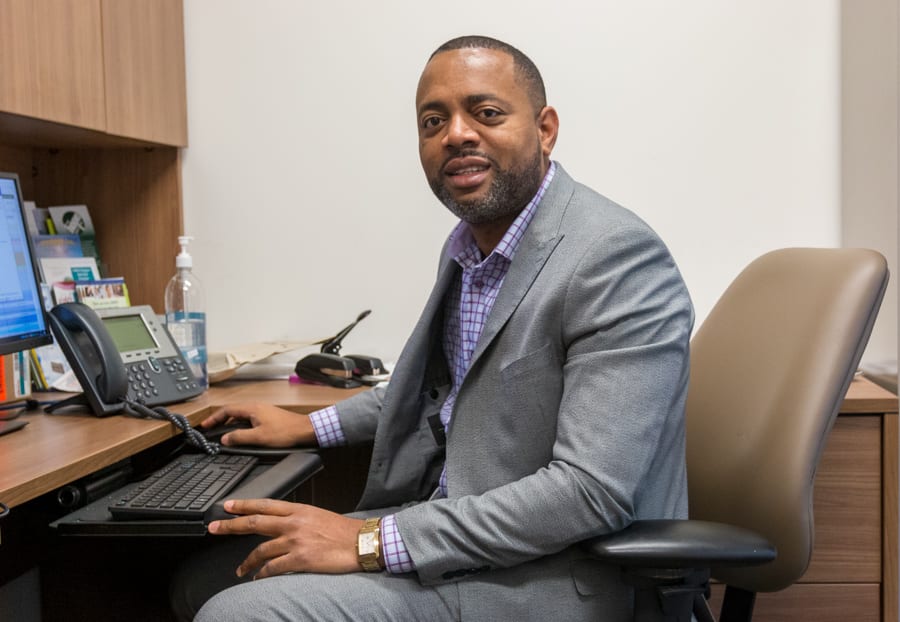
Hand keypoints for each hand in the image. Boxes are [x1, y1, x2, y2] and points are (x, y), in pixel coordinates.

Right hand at [200, 403, 317, 447]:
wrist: (305, 430)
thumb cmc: (286, 432)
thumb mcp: (259, 437)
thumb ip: (239, 437)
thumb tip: (225, 438)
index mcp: (252, 408)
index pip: (227, 410)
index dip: (214, 418)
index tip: (205, 425)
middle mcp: (256, 407)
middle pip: (233, 411)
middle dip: (220, 420)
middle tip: (211, 429)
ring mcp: (263, 411)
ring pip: (241, 415)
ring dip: (230, 423)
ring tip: (223, 433)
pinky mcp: (268, 417)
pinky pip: (249, 419)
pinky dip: (240, 425)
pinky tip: (241, 434)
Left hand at [208, 499, 364, 577]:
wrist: (362, 542)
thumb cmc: (344, 531)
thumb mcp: (319, 515)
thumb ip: (299, 518)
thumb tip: (283, 523)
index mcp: (299, 510)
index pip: (265, 504)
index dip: (244, 505)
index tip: (228, 506)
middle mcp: (294, 523)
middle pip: (255, 523)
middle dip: (231, 525)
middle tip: (214, 527)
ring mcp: (296, 541)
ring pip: (261, 550)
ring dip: (247, 561)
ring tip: (240, 570)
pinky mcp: (300, 559)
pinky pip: (273, 568)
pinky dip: (262, 574)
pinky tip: (258, 578)